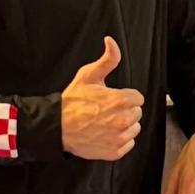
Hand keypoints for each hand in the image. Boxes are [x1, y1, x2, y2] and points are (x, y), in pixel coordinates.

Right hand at [61, 37, 144, 160]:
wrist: (56, 127)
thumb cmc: (72, 102)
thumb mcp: (89, 75)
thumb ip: (107, 59)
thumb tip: (111, 42)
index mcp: (120, 100)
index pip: (138, 98)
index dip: (125, 97)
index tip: (113, 99)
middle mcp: (122, 120)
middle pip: (137, 113)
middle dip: (125, 110)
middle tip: (107, 110)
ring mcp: (118, 137)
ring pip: (134, 129)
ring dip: (124, 126)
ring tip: (105, 122)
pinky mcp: (114, 152)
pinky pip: (128, 144)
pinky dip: (119, 141)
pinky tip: (105, 134)